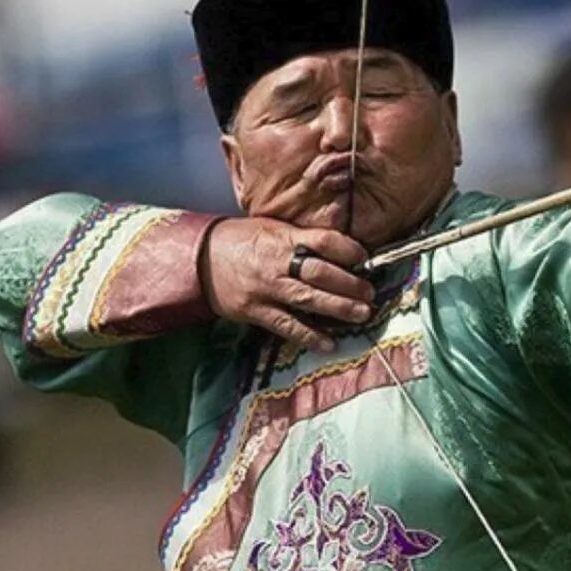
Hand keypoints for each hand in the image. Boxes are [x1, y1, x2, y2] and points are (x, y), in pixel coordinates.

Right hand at [200, 218, 374, 351]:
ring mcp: (267, 289)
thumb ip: (301, 237)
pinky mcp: (256, 311)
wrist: (200, 258)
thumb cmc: (241, 239)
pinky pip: (287, 326)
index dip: (348, 249)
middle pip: (320, 273)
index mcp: (283, 237)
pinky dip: (309, 336)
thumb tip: (338, 247)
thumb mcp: (272, 227)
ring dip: (339, 308)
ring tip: (363, 314)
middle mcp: (277, 263)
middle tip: (370, 292)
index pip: (322, 241)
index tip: (364, 257)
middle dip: (350, 284)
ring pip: (308, 300)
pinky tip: (329, 343)